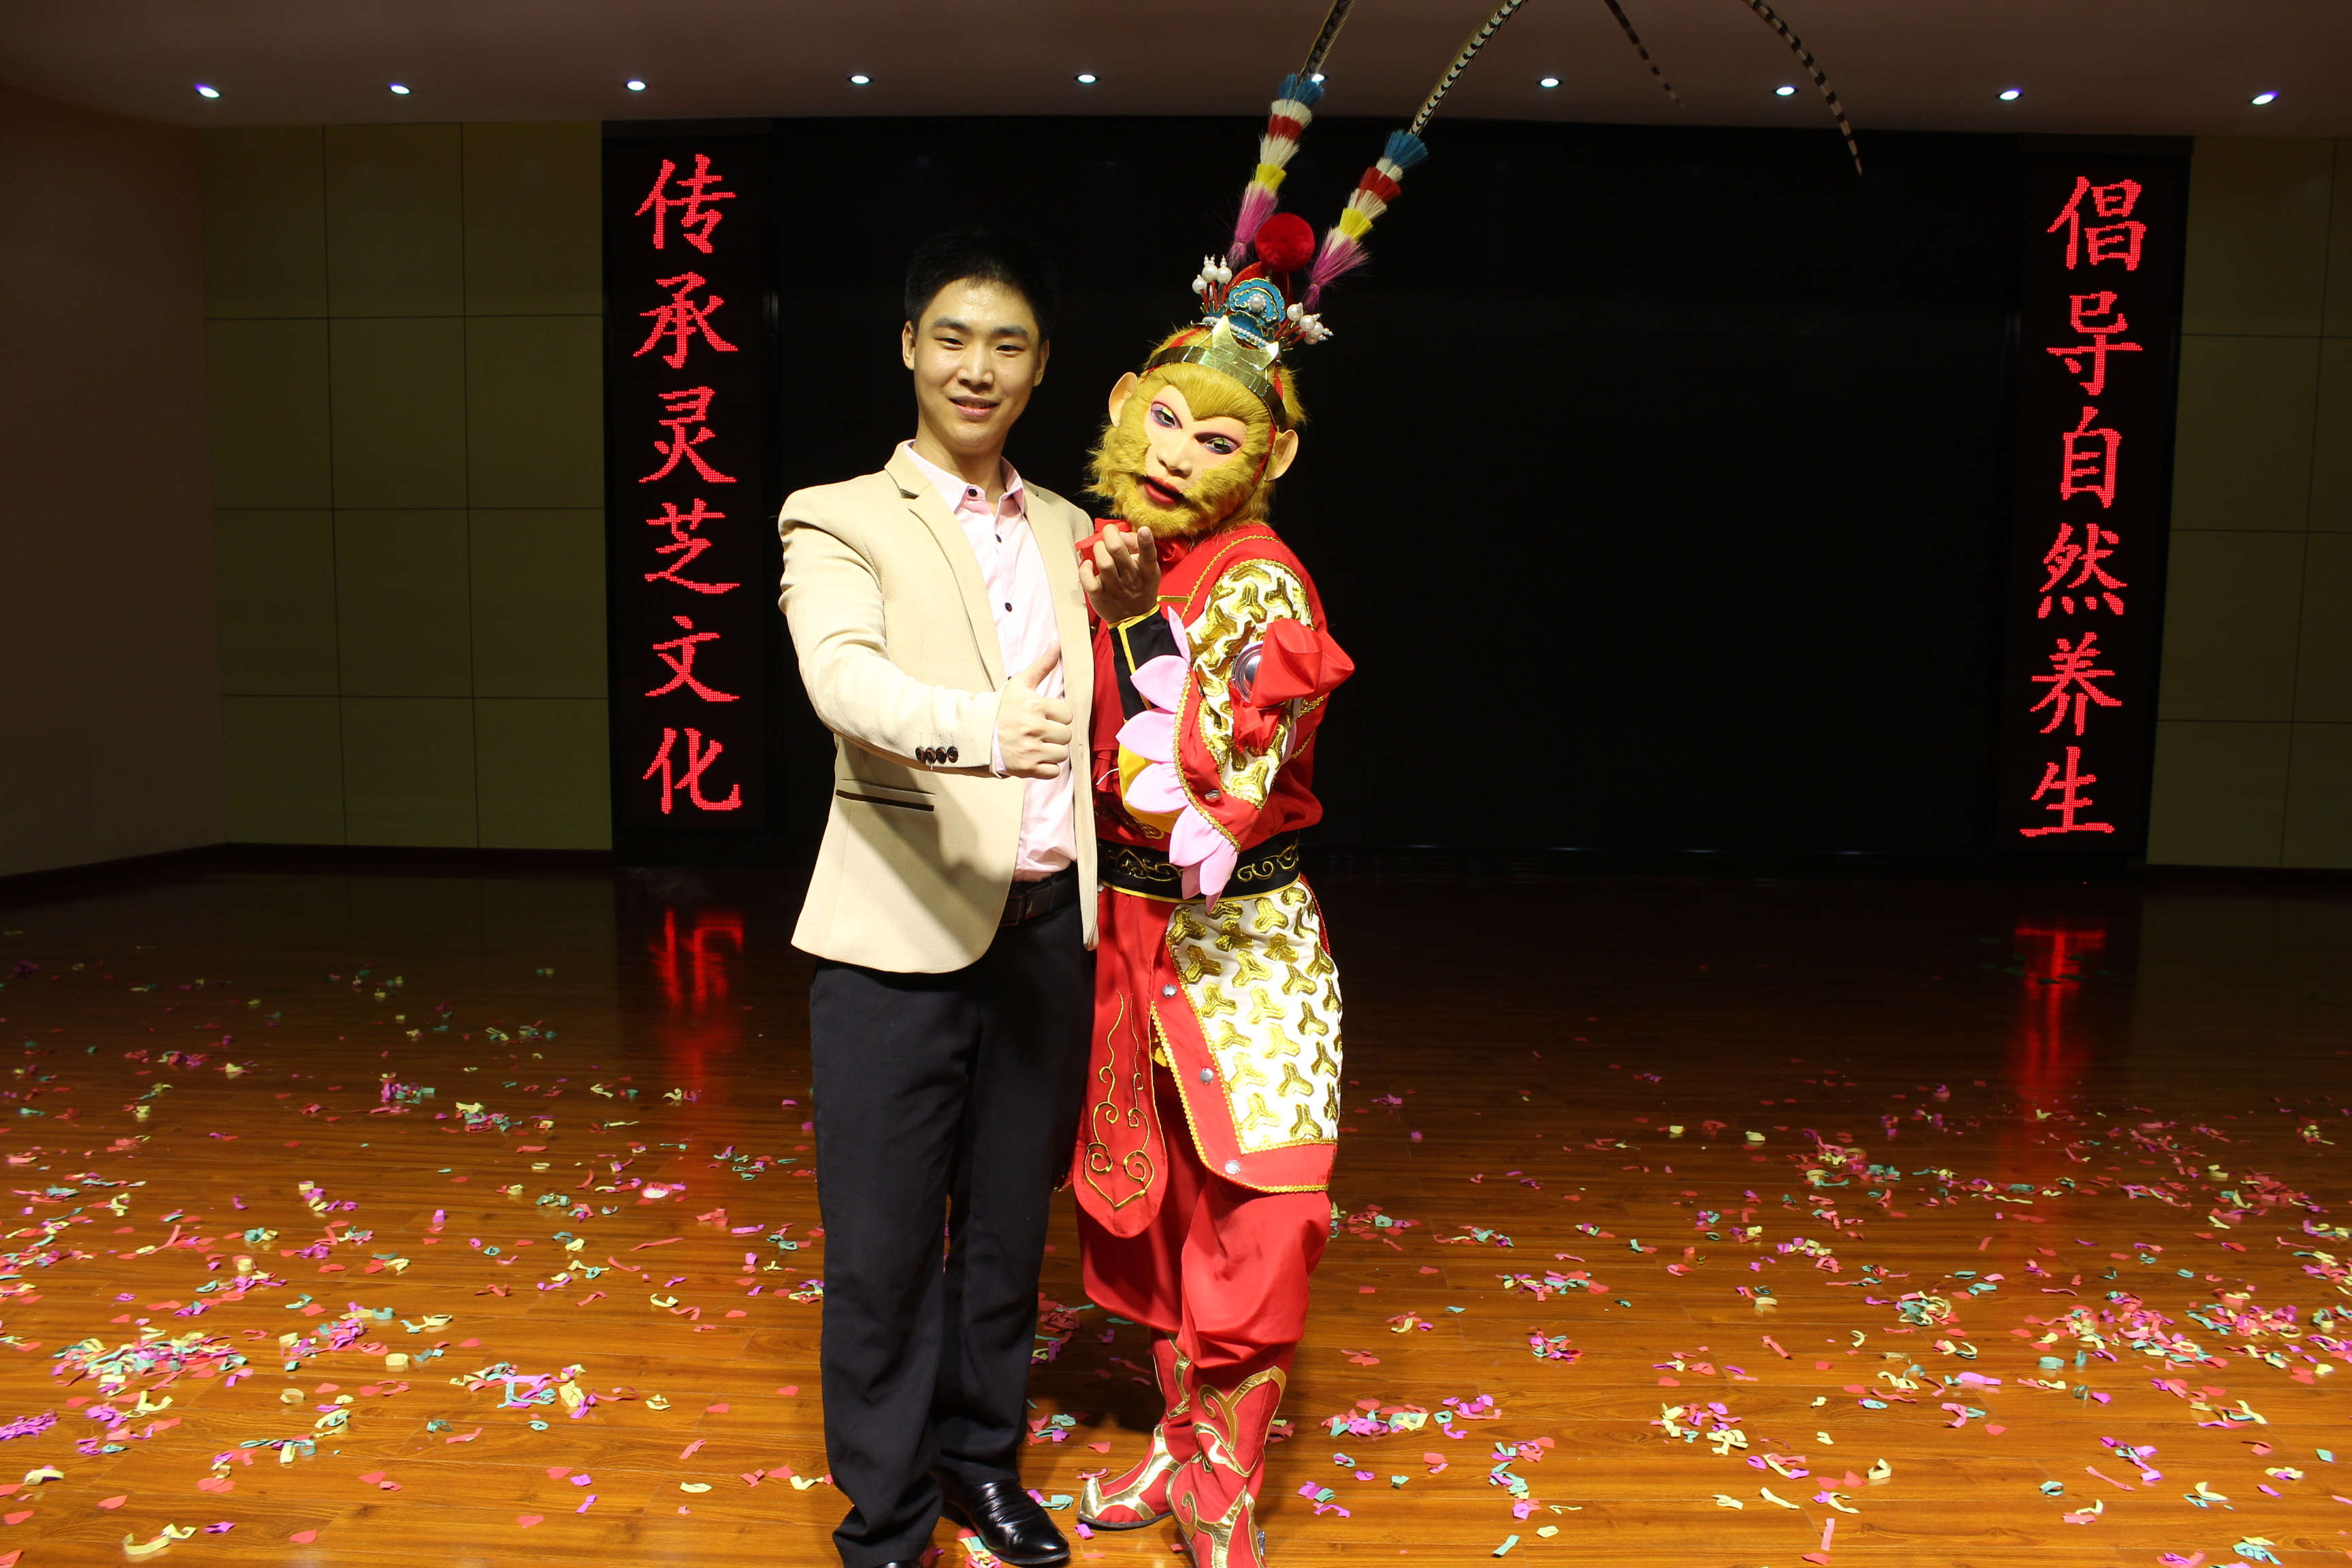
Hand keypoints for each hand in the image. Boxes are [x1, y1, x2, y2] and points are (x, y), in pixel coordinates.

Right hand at [996, 647, 1071, 778]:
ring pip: (1062, 754)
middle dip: (1055, 734)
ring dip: (1052, 751)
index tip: (1042, 716)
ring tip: (1036, 745)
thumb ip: (1042, 665)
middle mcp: (1033, 728)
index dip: (1056, 716)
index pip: (1067, 715)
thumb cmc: (1002, 708)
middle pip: (1066, 735)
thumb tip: (1057, 643)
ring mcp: (1030, 750)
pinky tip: (1033, 758)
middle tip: (1038, 731)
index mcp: (1034, 706)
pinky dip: (1046, 768)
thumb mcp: (1021, 684)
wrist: (976, 734)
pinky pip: (1053, 772)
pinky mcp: (1026, 769)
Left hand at [1081, 522, 1160, 623]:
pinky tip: (1088, 565)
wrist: (1134, 618)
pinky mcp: (1100, 596)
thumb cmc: (1139, 587)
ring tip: (1100, 549)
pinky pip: (1089, 581)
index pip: (1149, 555)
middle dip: (1110, 535)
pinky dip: (1085, 570)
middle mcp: (1131, 578)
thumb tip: (1121, 534)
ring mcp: (1115, 588)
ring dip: (1099, 549)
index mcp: (1147, 570)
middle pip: (1117, 550)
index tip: (1144, 530)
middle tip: (1109, 533)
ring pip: (1103, 562)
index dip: (1146, 542)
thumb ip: (1137, 547)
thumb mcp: (1147, 568)